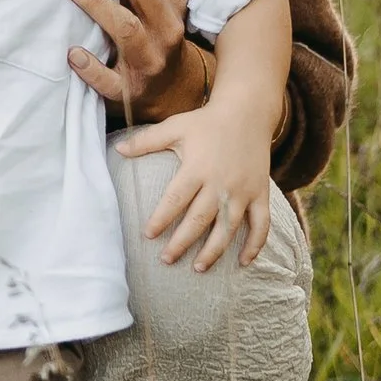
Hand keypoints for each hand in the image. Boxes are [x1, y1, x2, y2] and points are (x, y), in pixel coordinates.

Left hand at [114, 88, 276, 268]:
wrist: (247, 112)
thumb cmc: (205, 122)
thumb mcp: (174, 127)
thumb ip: (146, 141)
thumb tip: (118, 151)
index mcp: (197, 168)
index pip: (175, 200)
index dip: (161, 219)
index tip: (148, 235)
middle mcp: (220, 183)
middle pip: (199, 220)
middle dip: (182, 243)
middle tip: (166, 260)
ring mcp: (243, 191)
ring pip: (228, 228)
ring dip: (214, 251)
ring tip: (198, 268)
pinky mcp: (261, 194)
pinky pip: (261, 225)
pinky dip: (255, 245)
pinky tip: (243, 262)